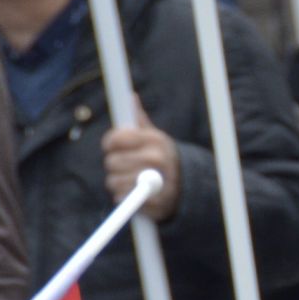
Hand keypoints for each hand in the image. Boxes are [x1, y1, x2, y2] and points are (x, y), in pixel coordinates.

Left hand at [101, 99, 179, 220]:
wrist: (188, 186)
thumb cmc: (163, 158)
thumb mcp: (155, 137)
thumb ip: (138, 119)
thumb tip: (129, 97)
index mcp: (155, 140)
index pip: (116, 138)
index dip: (110, 143)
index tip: (112, 146)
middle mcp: (156, 158)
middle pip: (111, 161)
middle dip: (113, 165)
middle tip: (124, 165)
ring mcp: (156, 181)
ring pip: (113, 181)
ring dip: (116, 182)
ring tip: (130, 179)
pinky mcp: (153, 202)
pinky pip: (121, 198)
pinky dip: (122, 197)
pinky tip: (133, 192)